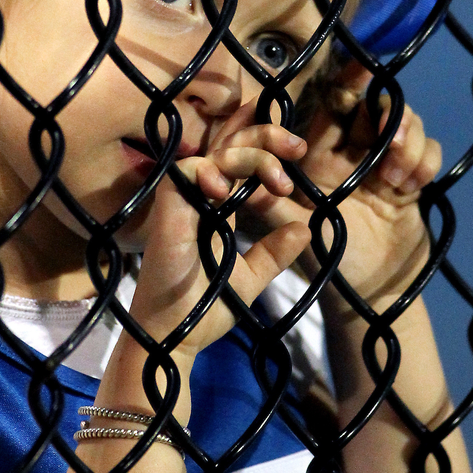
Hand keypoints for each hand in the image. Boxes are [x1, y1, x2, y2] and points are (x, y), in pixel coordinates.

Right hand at [131, 125, 310, 363]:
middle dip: (265, 133)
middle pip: (229, 142)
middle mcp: (200, 197)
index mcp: (219, 207)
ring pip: (214, 152)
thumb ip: (273, 253)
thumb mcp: (251, 278)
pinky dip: (209, 172)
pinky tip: (227, 193)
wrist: (177, 338)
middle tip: (298, 147)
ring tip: (279, 181)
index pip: (238, 156)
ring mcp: (183, 202)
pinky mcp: (167, 211)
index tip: (299, 149)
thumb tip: (305, 229)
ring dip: (250, 154)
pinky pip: (184, 171)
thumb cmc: (204, 310)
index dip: (264, 139)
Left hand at [240, 62, 441, 312]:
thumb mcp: (292, 233)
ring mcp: (385, 165)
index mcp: (317, 158)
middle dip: (382, 104)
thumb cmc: (325, 266)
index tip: (360, 66)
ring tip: (395, 176)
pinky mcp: (414, 181)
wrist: (372, 297)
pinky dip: (424, 161)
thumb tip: (233, 178)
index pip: (330, 108)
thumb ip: (267, 205)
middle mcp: (351, 155)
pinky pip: (427, 152)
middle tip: (388, 119)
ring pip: (403, 125)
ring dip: (405, 139)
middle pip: (372, 106)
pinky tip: (411, 187)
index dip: (344, 85)